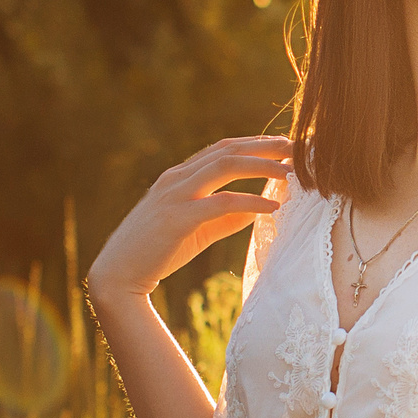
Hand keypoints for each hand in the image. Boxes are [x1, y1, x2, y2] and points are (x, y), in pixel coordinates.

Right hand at [86, 134, 291, 306]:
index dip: (256, 143)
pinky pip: (221, 202)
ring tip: (292, 172)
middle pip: (229, 150)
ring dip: (262, 165)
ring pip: (225, 166)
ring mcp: (174, 195)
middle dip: (266, 146)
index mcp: (179, 175)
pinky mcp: (177, 218)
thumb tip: (260, 207)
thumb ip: (227, 216)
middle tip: (299, 148)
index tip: (286, 145)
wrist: (118, 274)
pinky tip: (273, 206)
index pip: (223, 148)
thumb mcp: (198, 228)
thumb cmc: (158, 252)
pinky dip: (251, 200)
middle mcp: (176, 178)